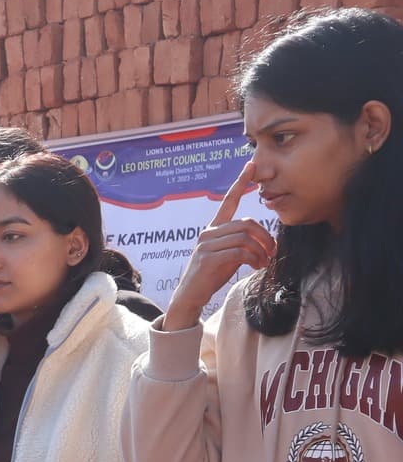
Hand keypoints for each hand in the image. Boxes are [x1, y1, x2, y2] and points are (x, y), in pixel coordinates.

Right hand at [164, 160, 273, 331]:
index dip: (240, 183)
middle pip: (246, 223)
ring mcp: (206, 245)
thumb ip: (240, 244)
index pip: (228, 201)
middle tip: (272, 252)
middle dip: (265, 237)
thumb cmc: (210, 276)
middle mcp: (208, 233)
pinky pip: (239, 252)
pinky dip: (254, 259)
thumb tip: (264, 242)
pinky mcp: (208, 258)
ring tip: (264, 262)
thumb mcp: (227, 256)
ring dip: (261, 250)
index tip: (251, 166)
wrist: (190, 296)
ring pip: (244, 237)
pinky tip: (256, 266)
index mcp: (213, 229)